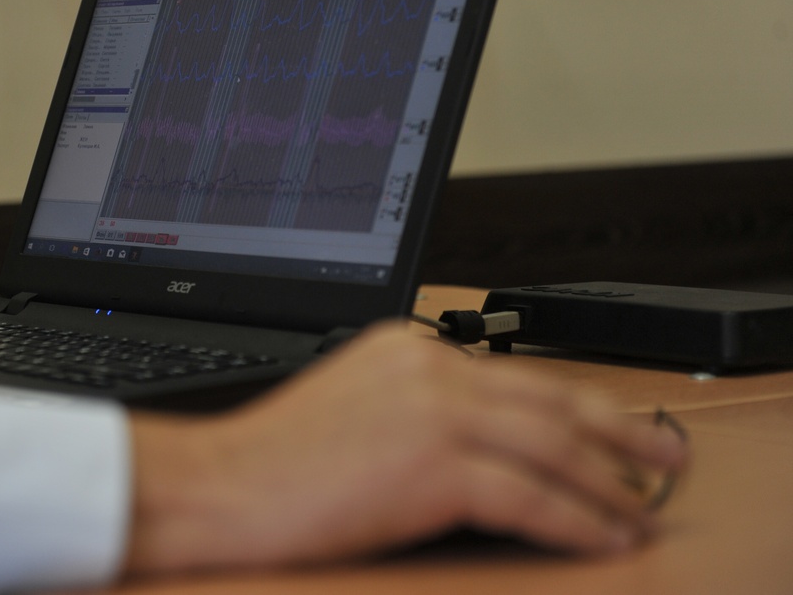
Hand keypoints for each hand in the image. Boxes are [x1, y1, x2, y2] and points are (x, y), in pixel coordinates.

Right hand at [125, 323, 687, 572]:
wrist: (221, 485)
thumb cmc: (273, 460)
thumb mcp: (350, 402)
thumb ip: (414, 401)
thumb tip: (479, 437)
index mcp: (408, 347)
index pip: (514, 375)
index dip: (574, 405)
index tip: (609, 426)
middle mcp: (429, 368)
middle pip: (549, 402)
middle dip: (618, 432)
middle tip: (663, 454)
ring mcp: (435, 413)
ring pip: (552, 447)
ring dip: (608, 484)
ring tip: (641, 507)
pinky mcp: (435, 466)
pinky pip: (531, 497)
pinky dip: (577, 521)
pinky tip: (602, 537)